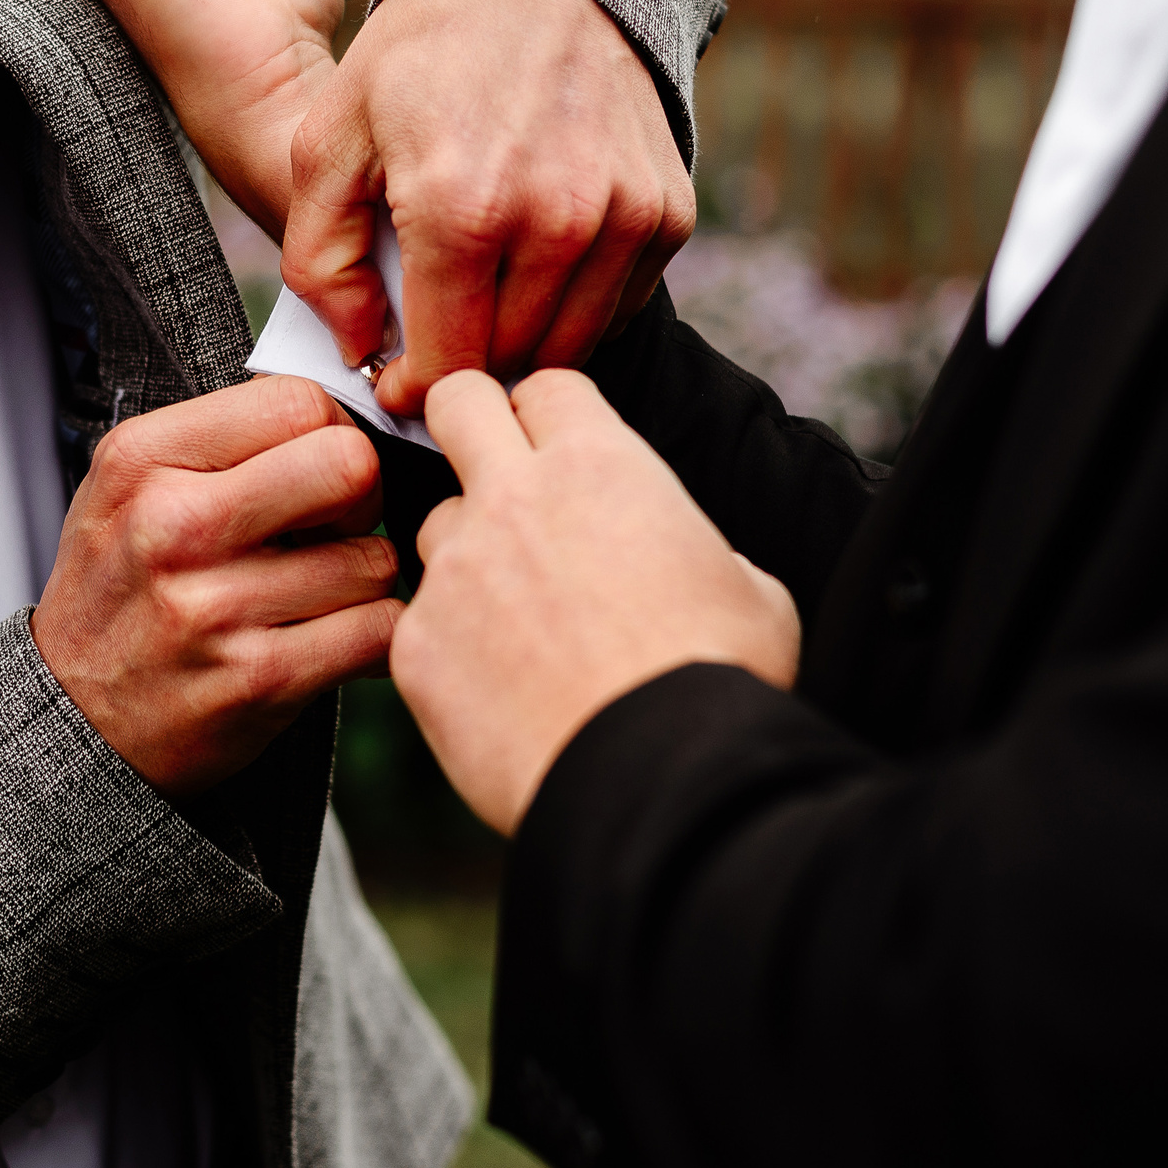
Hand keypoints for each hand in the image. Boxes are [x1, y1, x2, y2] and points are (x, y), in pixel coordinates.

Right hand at [32, 376, 400, 798]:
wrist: (76, 718)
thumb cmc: (120, 592)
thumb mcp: (130, 489)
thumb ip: (222, 441)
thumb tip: (342, 415)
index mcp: (144, 460)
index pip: (297, 401)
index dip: (332, 431)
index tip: (318, 466)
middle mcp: (174, 525)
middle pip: (350, 465)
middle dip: (364, 495)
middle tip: (336, 526)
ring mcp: (215, 607)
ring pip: (375, 558)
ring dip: (364, 578)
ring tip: (317, 592)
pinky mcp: (258, 678)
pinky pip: (378, 630)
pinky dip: (374, 634)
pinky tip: (334, 636)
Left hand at [285, 0, 696, 413]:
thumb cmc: (420, 58)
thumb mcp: (328, 140)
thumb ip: (322, 262)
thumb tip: (361, 353)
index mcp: (462, 208)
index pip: (447, 365)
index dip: (414, 391)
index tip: (396, 382)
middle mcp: (557, 221)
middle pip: (509, 363)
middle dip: (464, 371)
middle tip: (434, 345)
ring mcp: (624, 219)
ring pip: (570, 347)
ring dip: (521, 347)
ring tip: (481, 311)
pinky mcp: (667, 213)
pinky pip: (618, 308)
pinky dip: (576, 311)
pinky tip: (535, 273)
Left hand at [390, 369, 797, 835]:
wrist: (656, 781)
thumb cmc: (716, 683)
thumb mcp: (750, 588)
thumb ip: (698, 550)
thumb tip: (689, 562)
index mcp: (600, 466)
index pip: (546, 385)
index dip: (550, 412)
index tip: (556, 445)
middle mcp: (513, 499)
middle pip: (455, 403)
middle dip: (465, 418)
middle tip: (487, 465)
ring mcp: (455, 570)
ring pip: (433, 524)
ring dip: (465, 553)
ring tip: (518, 620)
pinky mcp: (417, 646)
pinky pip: (420, 624)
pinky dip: (452, 648)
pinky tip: (498, 692)